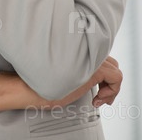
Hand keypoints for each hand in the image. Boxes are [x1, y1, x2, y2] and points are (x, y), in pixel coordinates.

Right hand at [0, 56, 122, 114]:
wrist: (30, 85)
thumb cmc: (39, 80)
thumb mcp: (61, 70)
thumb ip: (74, 63)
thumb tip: (85, 69)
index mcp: (77, 47)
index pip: (100, 54)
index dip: (101, 73)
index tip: (94, 88)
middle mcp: (85, 49)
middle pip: (110, 61)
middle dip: (107, 80)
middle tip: (98, 94)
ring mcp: (90, 58)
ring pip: (116, 69)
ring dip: (110, 87)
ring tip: (99, 97)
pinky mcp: (94, 69)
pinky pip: (116, 78)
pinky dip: (112, 91)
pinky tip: (98, 99)